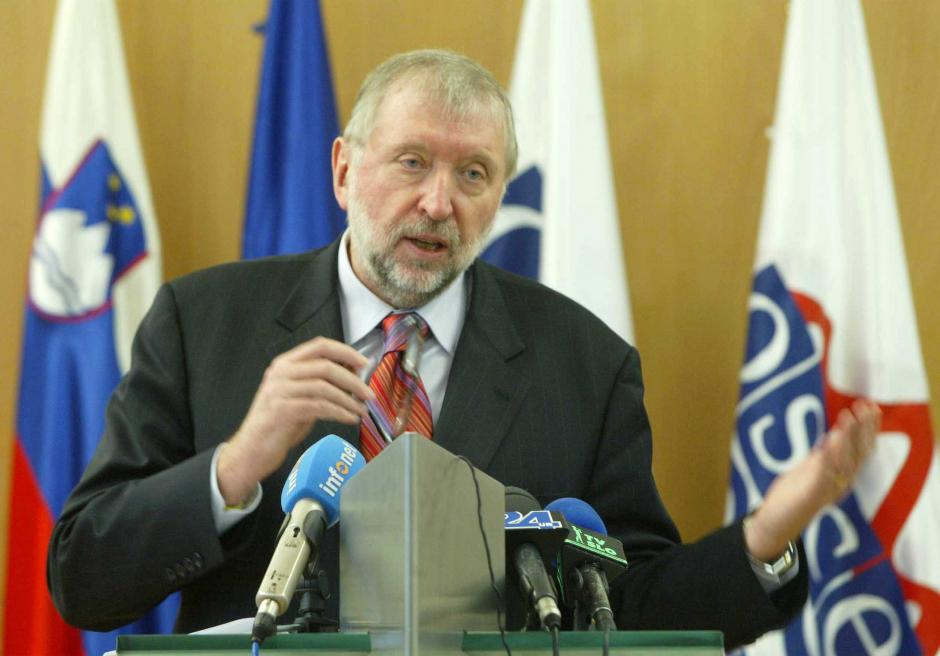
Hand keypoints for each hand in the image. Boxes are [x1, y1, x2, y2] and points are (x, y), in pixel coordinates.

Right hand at [217, 337, 374, 504]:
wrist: (252, 450)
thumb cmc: (278, 424)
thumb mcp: (300, 396)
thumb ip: (320, 383)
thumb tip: (352, 375)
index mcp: (285, 364)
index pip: (320, 346)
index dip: (345, 352)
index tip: (363, 363)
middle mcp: (280, 373)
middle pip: (326, 366)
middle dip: (353, 381)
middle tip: (368, 394)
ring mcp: (279, 390)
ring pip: (325, 387)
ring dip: (349, 400)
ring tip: (361, 410)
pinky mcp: (282, 410)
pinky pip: (320, 406)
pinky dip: (339, 412)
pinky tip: (349, 418)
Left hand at [744, 399, 880, 561]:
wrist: (778, 521)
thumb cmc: (796, 494)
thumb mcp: (814, 469)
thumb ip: (827, 454)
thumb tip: (837, 433)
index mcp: (844, 476)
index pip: (863, 448)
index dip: (869, 428)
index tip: (871, 406)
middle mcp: (841, 482)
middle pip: (859, 452)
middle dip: (864, 428)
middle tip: (866, 405)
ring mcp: (828, 488)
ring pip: (844, 460)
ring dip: (847, 437)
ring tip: (849, 416)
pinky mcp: (811, 493)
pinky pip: (824, 473)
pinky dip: (828, 456)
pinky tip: (830, 439)